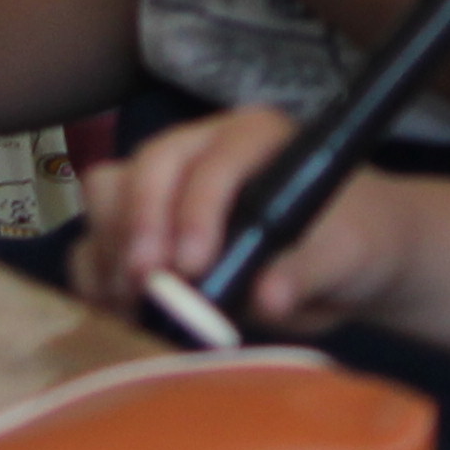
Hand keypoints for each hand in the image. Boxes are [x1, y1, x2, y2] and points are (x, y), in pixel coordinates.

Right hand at [74, 100, 413, 337]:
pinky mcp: (142, 235)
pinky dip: (98, 277)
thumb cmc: (352, 240)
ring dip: (111, 250)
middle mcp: (198, 151)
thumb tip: (268, 296)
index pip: (213, 161)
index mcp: (253, 137)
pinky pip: (97, 244)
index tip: (194, 267)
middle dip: (140, 225)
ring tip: (131, 301)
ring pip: (108, 195)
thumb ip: (309, 270)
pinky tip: (118, 313)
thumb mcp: (347, 253)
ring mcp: (164, 190)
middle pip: (146, 168)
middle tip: (147, 283)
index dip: (197, 209)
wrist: (341, 267)